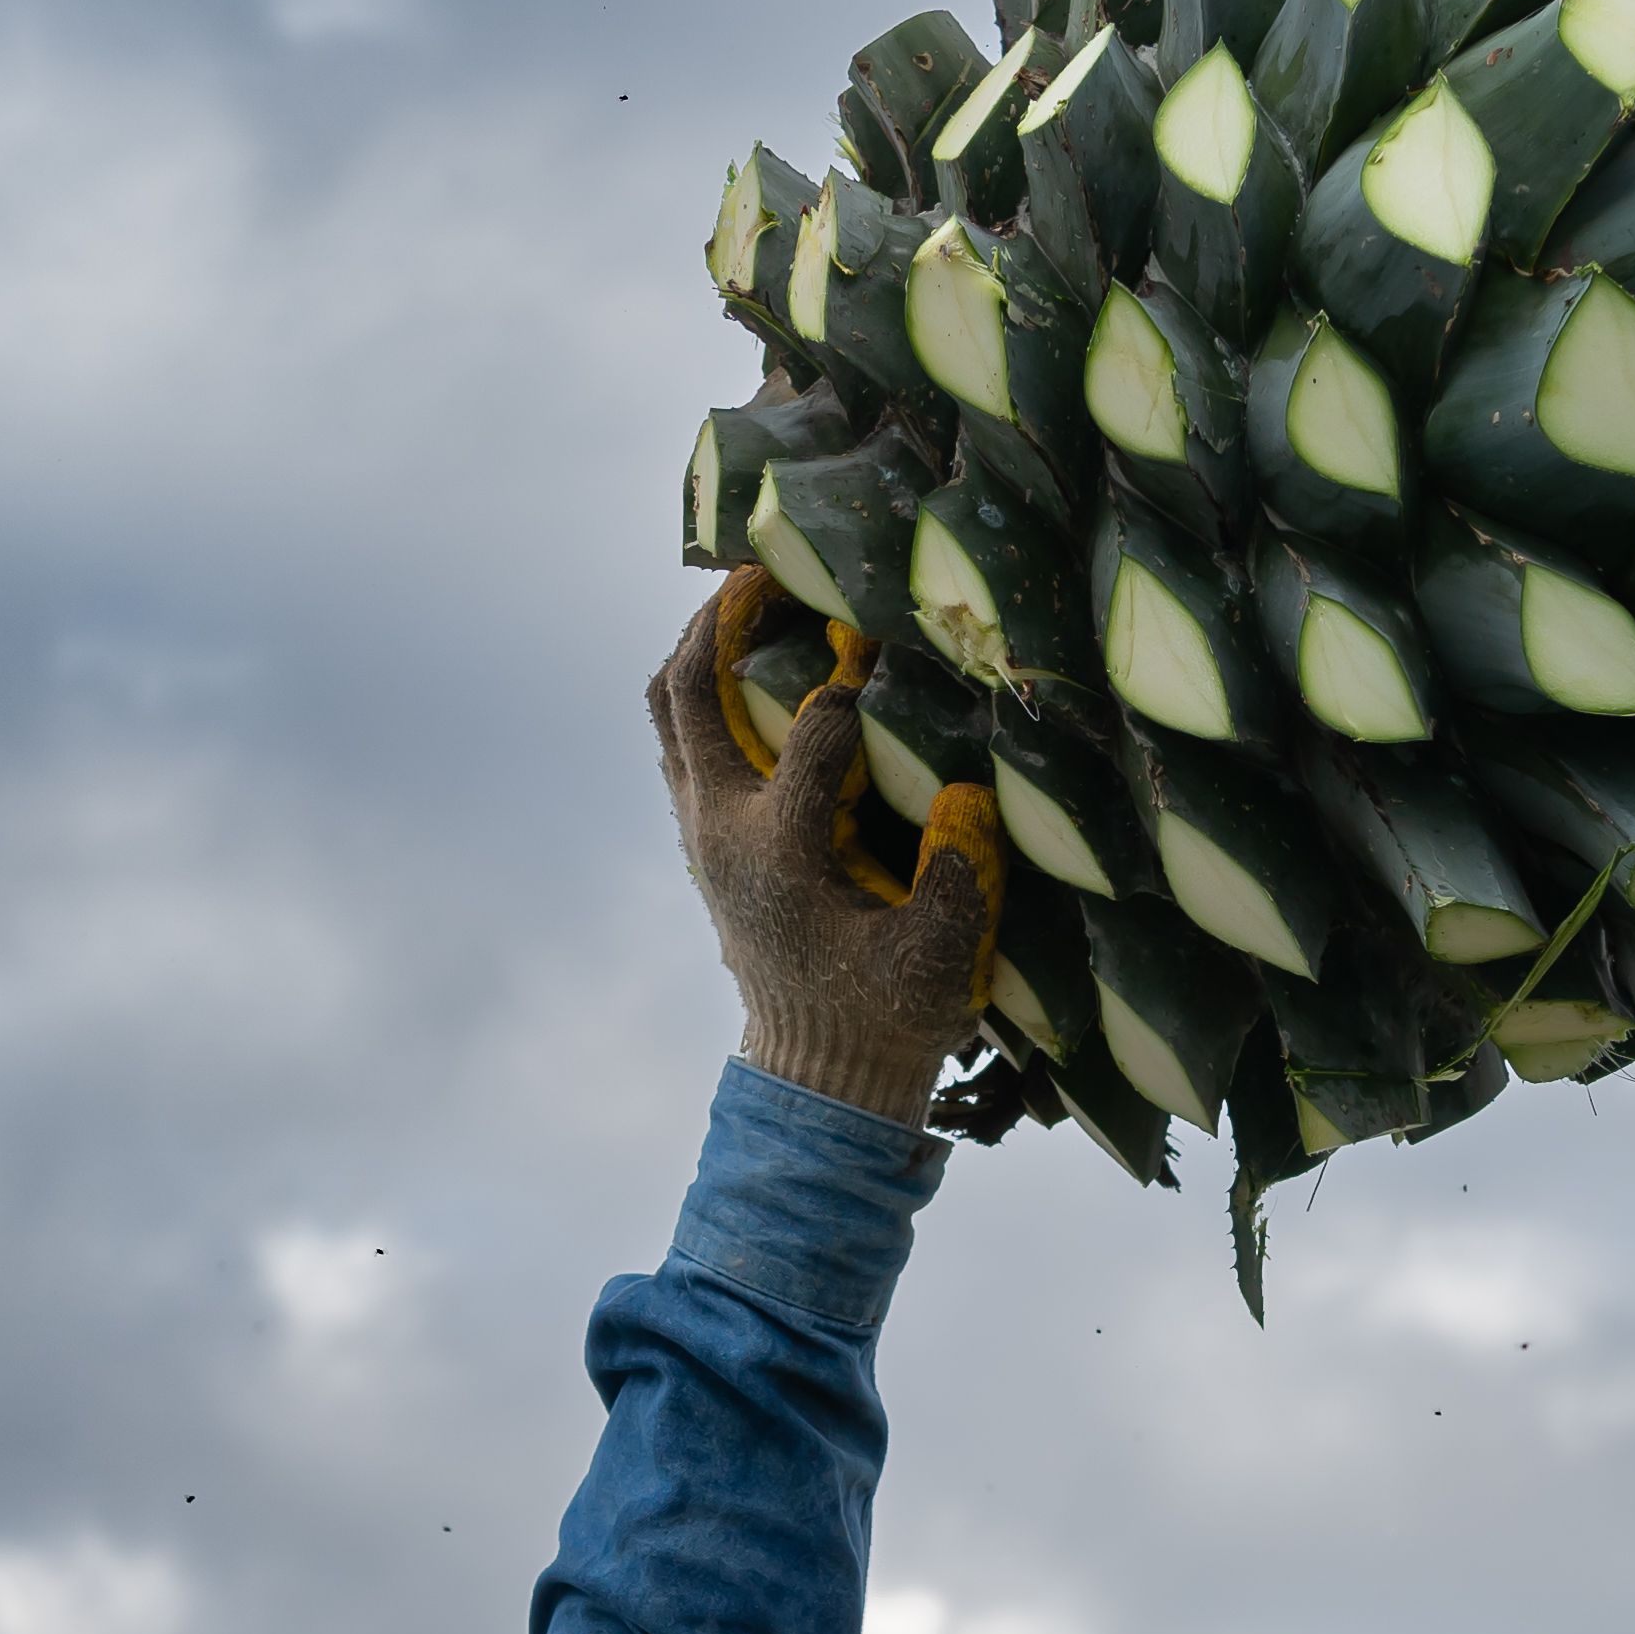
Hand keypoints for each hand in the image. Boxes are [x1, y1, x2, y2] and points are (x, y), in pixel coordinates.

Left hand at [649, 576, 1000, 1121]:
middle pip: (690, 688)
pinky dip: (705, 683)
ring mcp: (702, 829)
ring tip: (755, 593)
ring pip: (669, 704)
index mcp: (778, 851)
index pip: (813, 728)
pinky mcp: (705, 835)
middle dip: (728, 613)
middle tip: (777, 559)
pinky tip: (756, 658)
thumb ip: (957, 878)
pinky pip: (680, 735)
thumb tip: (965, 790)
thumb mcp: (938, 961)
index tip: (893, 635)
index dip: (861, 673)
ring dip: (704, 641)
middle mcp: (721, 829)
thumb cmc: (887, 1018)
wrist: (821, 1074)